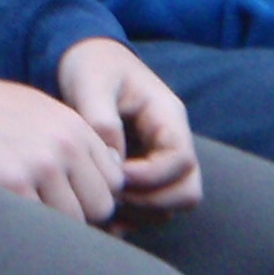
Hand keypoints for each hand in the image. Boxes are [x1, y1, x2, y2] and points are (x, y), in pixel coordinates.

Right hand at [0, 71, 123, 222]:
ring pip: (73, 221)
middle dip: (80, 213)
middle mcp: (65, 145)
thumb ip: (77, 141)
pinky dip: (29, 225)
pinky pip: (40, 224)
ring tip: (26, 206)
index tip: (73, 196)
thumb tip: (109, 176)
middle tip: (49, 207)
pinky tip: (11, 209)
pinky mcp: (13, 185)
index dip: (95, 193)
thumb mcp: (43, 111)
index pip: (114, 180)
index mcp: (76, 127)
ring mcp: (41, 165)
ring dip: (53, 223)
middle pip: (101, 205)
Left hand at [56, 38, 201, 215]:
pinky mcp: (145, 173)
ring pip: (171, 205)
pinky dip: (131, 216)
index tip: (115, 174)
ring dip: (141, 213)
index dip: (151, 176)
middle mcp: (172, 142)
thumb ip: (102, 120)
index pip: (181, 160)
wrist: (85, 58)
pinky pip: (151, 207)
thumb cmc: (91, 66)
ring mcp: (161, 159)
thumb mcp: (91, 83)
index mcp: (167, 117)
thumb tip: (114, 162)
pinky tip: (101, 213)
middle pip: (188, 190)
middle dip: (151, 202)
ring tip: (103, 204)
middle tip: (110, 195)